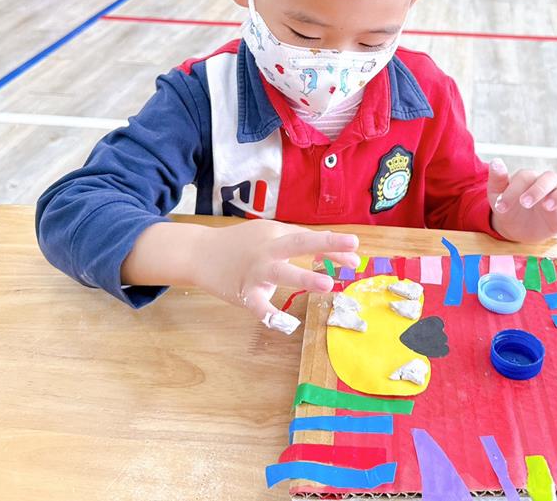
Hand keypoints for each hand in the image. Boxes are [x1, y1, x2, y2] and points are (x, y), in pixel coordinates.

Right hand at [196, 219, 359, 326]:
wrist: (200, 253)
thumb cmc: (243, 245)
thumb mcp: (270, 235)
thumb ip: (300, 245)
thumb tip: (338, 259)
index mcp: (277, 233)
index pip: (310, 238)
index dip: (335, 247)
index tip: (356, 254)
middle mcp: (268, 249)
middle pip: (299, 243)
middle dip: (327, 244)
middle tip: (353, 248)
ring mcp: (255, 270)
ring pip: (281, 272)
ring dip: (304, 277)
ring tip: (327, 286)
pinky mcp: (244, 292)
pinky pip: (259, 305)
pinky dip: (270, 315)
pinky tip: (286, 323)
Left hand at [487, 158, 556, 242]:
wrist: (513, 229)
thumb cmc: (507, 207)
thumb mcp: (497, 196)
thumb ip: (497, 180)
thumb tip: (496, 162)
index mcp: (529, 178)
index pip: (526, 176)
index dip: (513, 190)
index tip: (501, 207)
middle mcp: (547, 186)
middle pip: (551, 176)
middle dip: (538, 189)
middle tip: (524, 203)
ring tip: (547, 207)